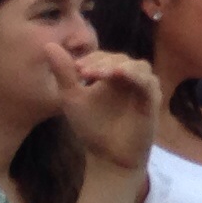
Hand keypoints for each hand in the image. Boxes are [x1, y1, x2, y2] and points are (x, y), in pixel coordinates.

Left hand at [52, 48, 159, 173]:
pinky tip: (120, 75)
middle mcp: (130, 78)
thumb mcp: (72, 98)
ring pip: (138, 66)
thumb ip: (64, 73)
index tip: (75, 68)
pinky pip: (148, 82)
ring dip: (118, 66)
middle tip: (83, 71)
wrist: (107, 157)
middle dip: (102, 63)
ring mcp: (144, 88)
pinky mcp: (153, 100)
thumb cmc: (92, 127)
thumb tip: (48, 45)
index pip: (105, 57)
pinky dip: (135, 75)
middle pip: (121, 58)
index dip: (91, 58)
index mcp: (112, 75)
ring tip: (100, 73)